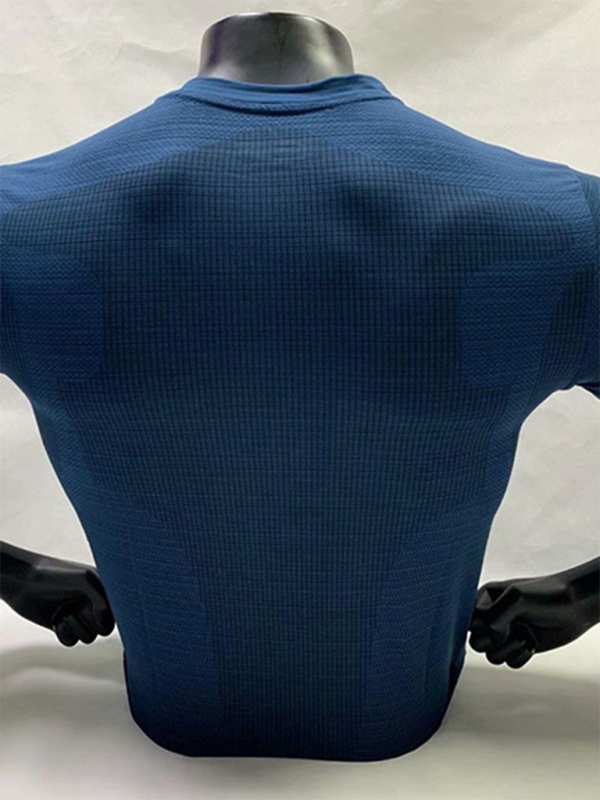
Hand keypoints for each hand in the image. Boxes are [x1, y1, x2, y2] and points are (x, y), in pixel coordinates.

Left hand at [5, 554, 114, 645]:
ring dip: (77, 628)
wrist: (23, 581)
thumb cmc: (55, 575)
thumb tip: (106, 623)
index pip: (121, 610)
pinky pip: (72, 641)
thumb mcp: (85, 579)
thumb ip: (102, 598)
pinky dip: (65, 634)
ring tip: (65, 613)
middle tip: (80, 610)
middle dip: (93, 623)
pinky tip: (56, 621)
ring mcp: (78, 615)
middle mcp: (93, 603)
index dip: (112, 615)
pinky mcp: (64, 625)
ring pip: (89, 637)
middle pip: (106, 628)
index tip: (98, 612)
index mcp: (104, 589)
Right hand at [468, 574, 591, 668]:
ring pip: (492, 656)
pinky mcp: (518, 647)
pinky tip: (532, 642)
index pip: (466, 620)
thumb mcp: (516, 598)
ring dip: (510, 649)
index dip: (480, 625)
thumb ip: (495, 617)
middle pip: (476, 643)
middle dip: (495, 641)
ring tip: (525, 634)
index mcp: (485, 598)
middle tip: (511, 629)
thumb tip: (489, 639)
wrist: (575, 606)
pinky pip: (509, 663)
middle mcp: (492, 617)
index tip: (495, 619)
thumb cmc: (546, 595)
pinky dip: (521, 656)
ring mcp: (505, 633)